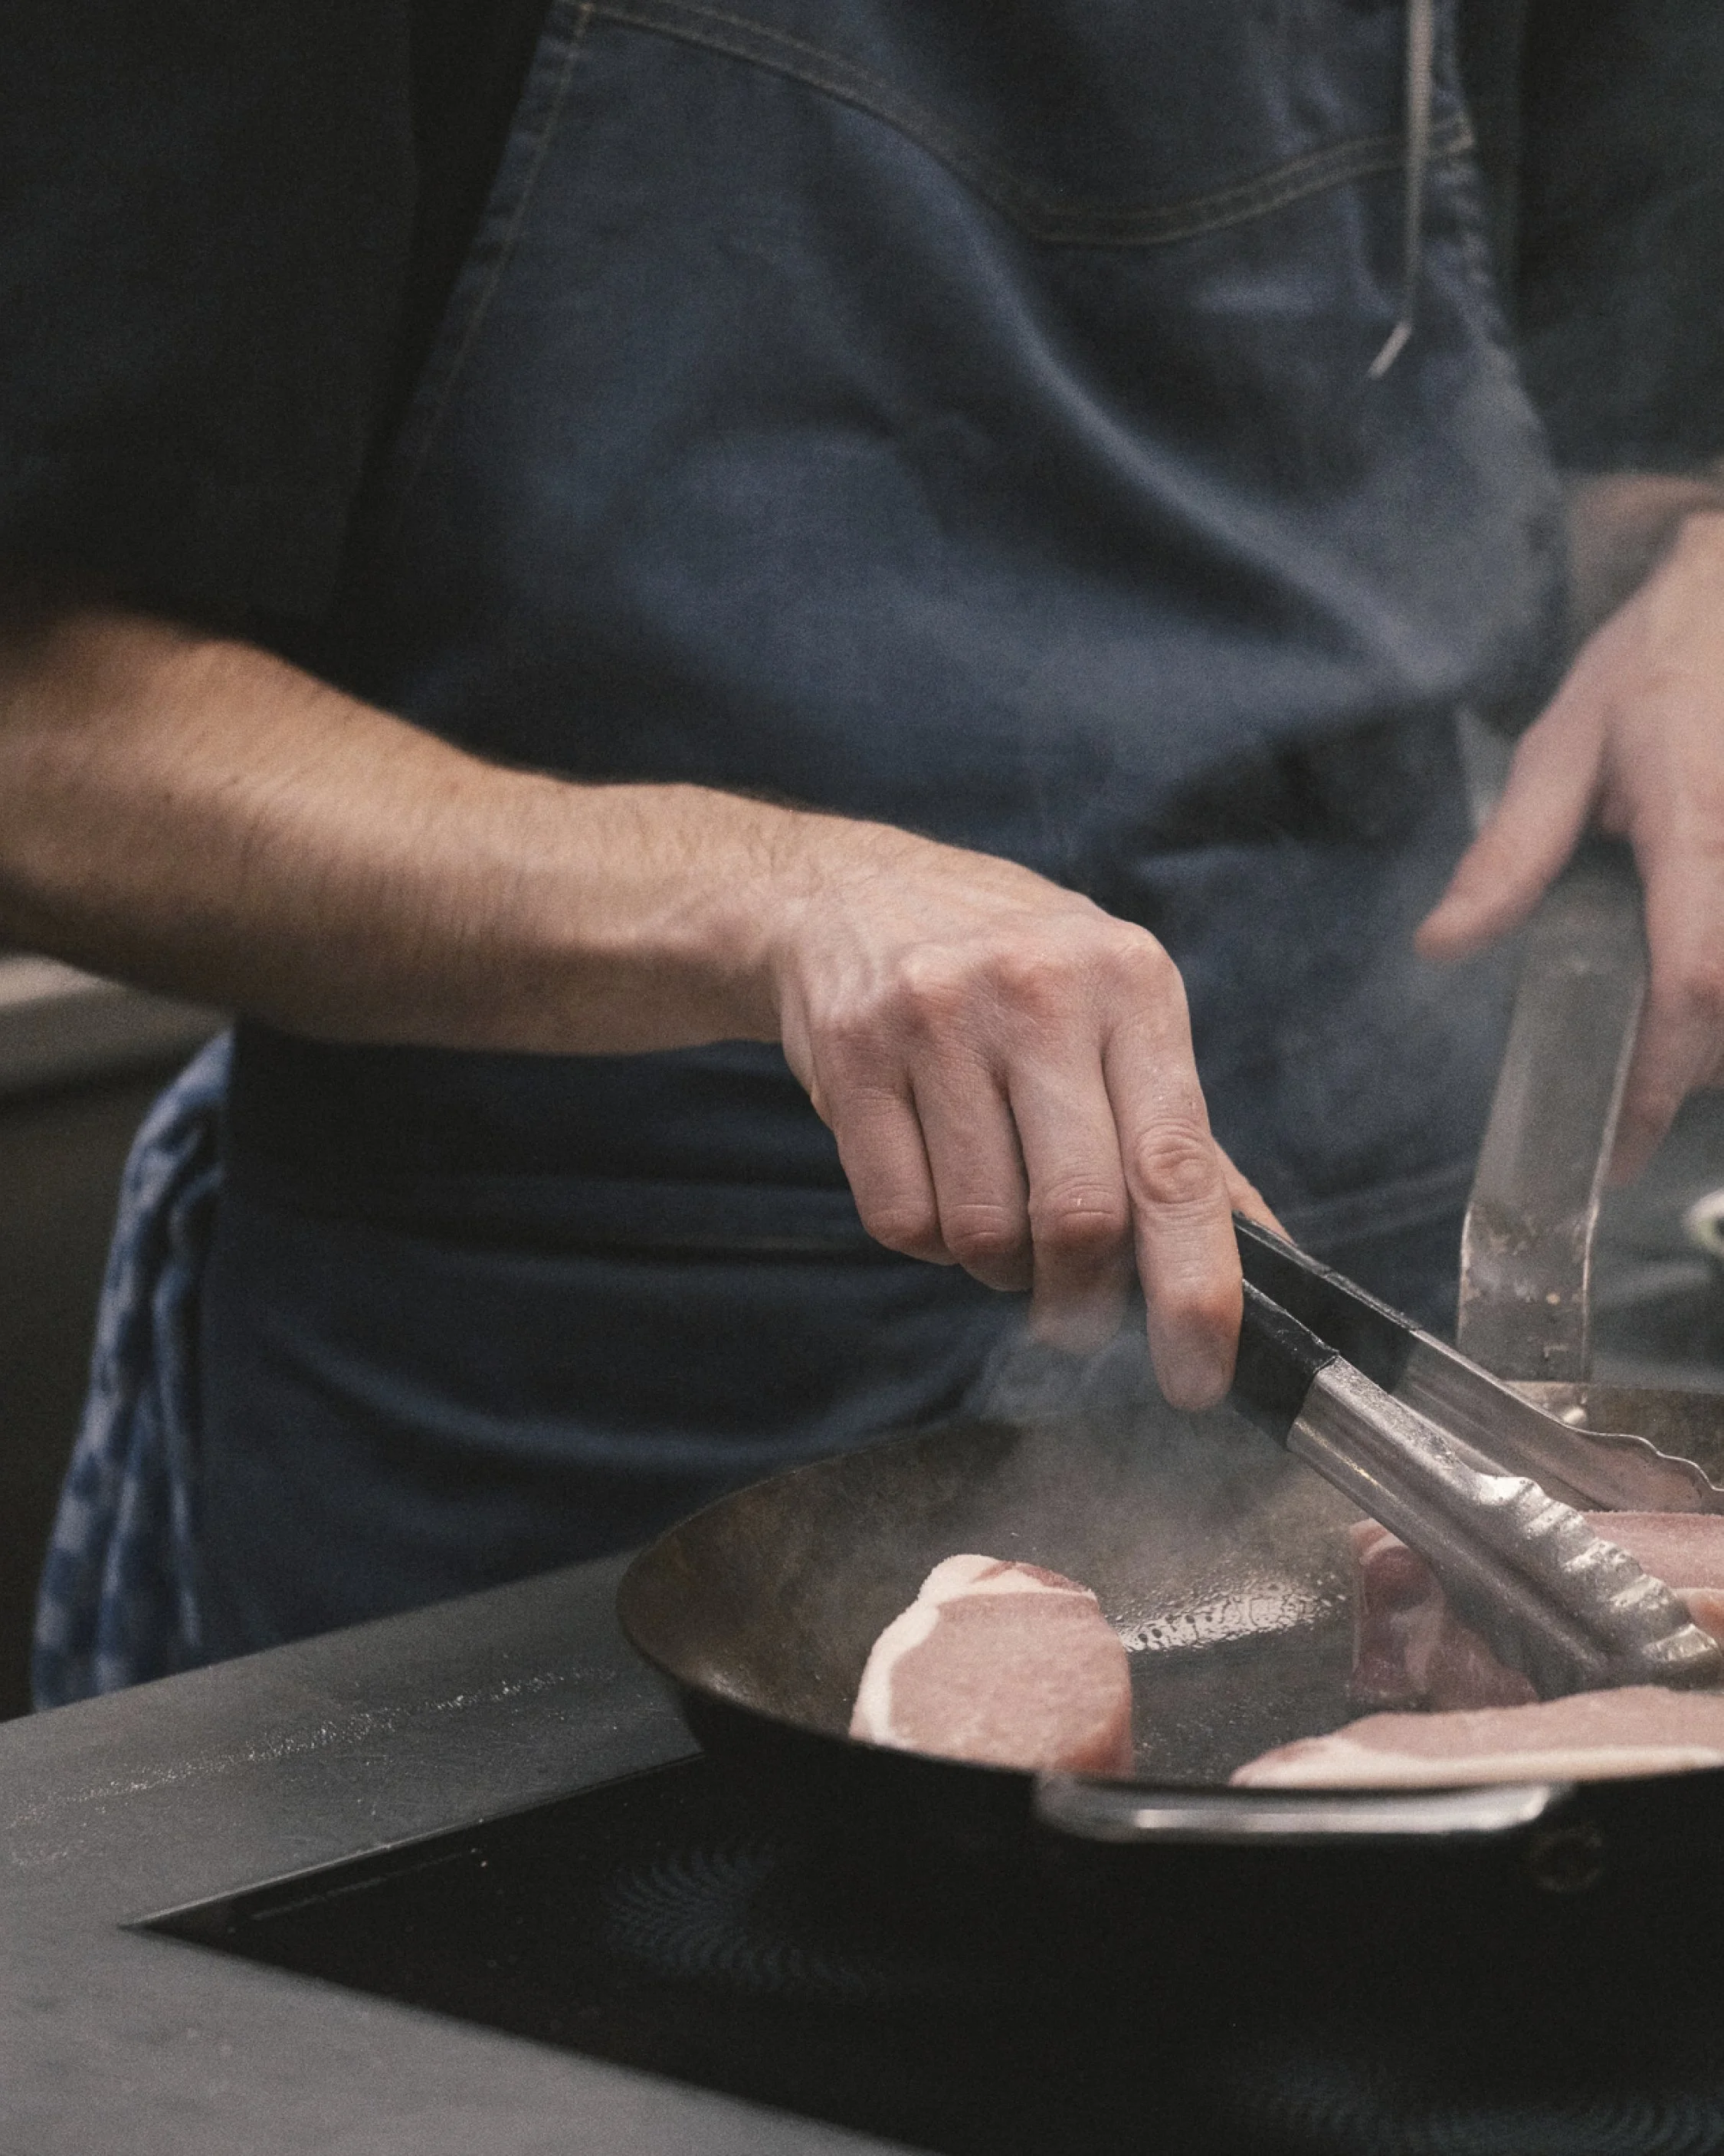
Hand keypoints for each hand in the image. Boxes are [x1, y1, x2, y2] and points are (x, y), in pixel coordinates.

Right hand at [767, 821, 1277, 1406]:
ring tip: (994, 1211)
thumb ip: (1186, 1144)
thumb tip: (1270, 1266)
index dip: (1195, 1287)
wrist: (851, 896)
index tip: (1200, 1372)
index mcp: (1131, 982)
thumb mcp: (1116, 1017)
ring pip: (983, 1231)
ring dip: (996, 1264)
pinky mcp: (852, 1052)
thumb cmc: (1013, 974)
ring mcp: (936, 1016)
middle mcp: (1038, 989)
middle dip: (1080, 1292)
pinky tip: (933, 1182)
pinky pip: (899, 1219)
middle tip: (1072, 1299)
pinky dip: (926, 1240)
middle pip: (1079, 1216)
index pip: (1175, 1166)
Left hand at [1417, 508, 1723, 1179]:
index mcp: (1694, 823)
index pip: (1693, 977)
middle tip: (1623, 1111)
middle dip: (1687, 1074)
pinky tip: (1693, 1005)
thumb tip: (1442, 945)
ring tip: (1656, 1063)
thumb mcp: (1555, 750)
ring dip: (1714, 1040)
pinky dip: (1721, 996)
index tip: (1617, 1144)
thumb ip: (1507, 855)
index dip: (1662, 1076)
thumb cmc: (1649, 670)